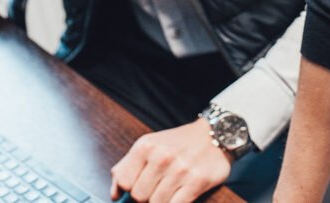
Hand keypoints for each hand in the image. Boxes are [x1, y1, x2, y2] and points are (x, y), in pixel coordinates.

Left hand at [110, 117, 231, 201]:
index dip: (127, 190)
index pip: (124, 182)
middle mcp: (161, 157)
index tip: (135, 189)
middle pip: (139, 196)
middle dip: (145, 197)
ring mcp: (180, 170)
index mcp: (145, 146)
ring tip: (168, 191)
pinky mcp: (197, 182)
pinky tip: (177, 197)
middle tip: (156, 189)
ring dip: (161, 201)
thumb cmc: (179, 143)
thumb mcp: (149, 145)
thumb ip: (126, 167)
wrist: (215, 135)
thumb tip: (115, 194)